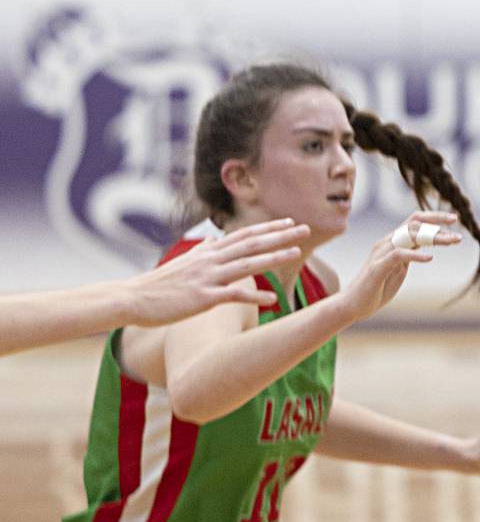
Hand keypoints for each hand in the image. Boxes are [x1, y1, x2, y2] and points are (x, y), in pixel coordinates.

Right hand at [126, 219, 309, 325]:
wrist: (131, 299)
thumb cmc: (158, 284)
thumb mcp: (182, 262)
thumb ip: (201, 251)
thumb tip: (213, 239)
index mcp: (208, 252)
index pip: (244, 234)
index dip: (268, 228)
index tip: (290, 222)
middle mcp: (210, 260)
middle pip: (251, 244)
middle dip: (280, 236)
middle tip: (305, 229)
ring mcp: (207, 278)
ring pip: (247, 265)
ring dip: (273, 258)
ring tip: (296, 253)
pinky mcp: (202, 298)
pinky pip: (233, 296)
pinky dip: (254, 296)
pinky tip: (273, 299)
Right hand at [338, 212, 461, 322]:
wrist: (353, 306)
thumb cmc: (376, 288)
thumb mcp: (399, 269)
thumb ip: (409, 256)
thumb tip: (426, 248)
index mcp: (393, 242)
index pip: (415, 221)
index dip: (434, 217)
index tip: (454, 218)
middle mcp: (387, 242)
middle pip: (414, 224)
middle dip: (437, 225)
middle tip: (458, 234)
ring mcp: (381, 253)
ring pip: (408, 235)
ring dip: (432, 237)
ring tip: (451, 242)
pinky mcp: (377, 267)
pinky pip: (398, 255)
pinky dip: (414, 255)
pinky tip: (429, 258)